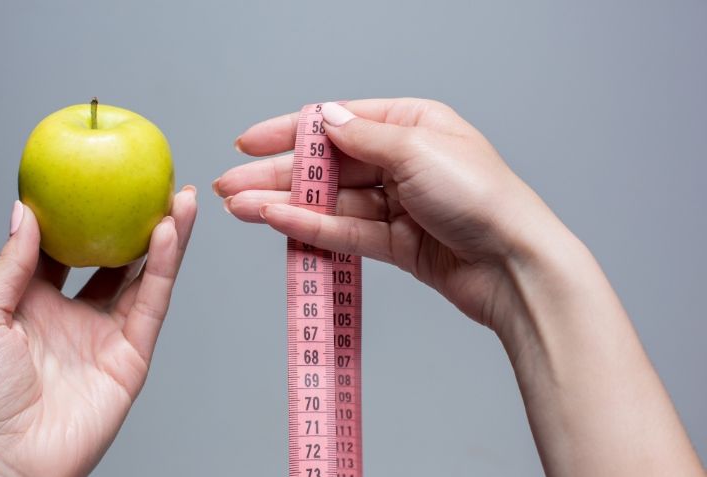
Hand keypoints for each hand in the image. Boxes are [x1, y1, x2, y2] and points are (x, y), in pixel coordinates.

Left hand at [0, 186, 196, 476]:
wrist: (7, 457)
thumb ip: (10, 264)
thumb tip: (25, 213)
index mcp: (36, 303)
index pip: (67, 249)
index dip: (84, 215)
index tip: (97, 180)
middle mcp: (76, 315)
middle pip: (115, 257)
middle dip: (137, 222)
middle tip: (156, 185)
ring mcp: (107, 334)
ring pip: (143, 276)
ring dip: (165, 238)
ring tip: (181, 199)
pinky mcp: (132, 355)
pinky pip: (150, 303)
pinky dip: (163, 268)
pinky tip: (169, 234)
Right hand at [214, 99, 564, 333]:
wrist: (514, 266)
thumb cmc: (482, 198)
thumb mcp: (417, 148)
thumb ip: (362, 136)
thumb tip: (324, 118)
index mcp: (413, 124)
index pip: (337, 122)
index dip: (289, 132)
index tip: (247, 143)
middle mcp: (404, 161)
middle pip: (327, 165)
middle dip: (277, 174)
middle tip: (231, 185)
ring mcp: (399, 204)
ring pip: (330, 202)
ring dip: (284, 204)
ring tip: (240, 209)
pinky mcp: (397, 243)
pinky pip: (346, 231)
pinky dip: (312, 228)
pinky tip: (277, 223)